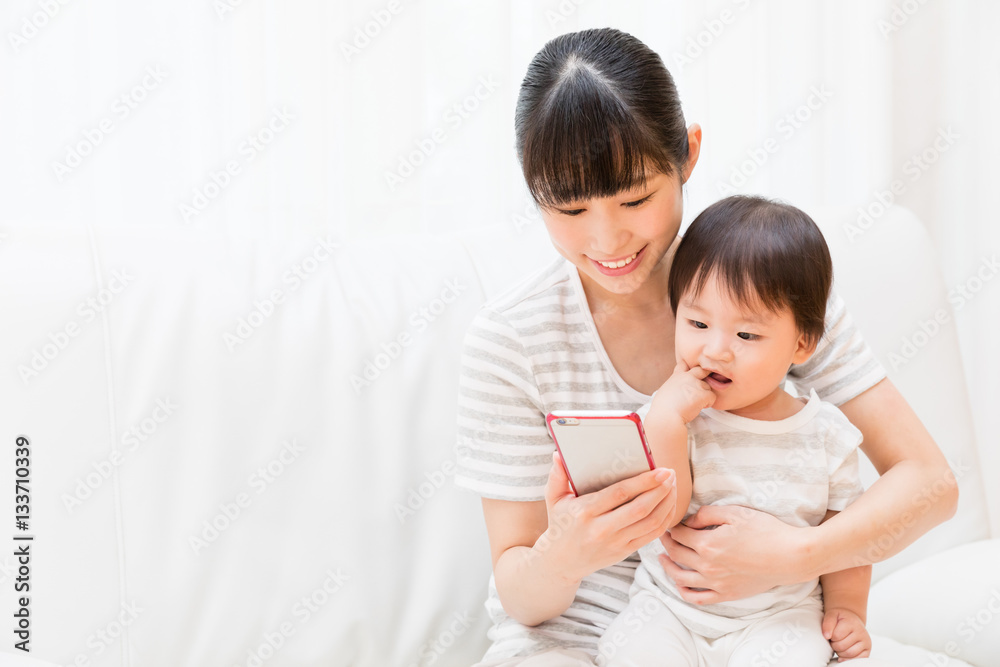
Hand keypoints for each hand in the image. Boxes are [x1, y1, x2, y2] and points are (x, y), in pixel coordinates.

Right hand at [539, 451, 676, 583]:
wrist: (561, 562)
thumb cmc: (560, 524)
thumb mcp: (554, 500)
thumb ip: (557, 476)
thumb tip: (558, 454)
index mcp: (585, 512)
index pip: (620, 494)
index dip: (644, 482)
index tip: (660, 470)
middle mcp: (602, 529)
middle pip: (640, 509)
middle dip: (661, 490)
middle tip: (671, 474)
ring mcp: (615, 543)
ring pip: (651, 523)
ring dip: (667, 503)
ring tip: (672, 486)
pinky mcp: (625, 551)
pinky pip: (652, 535)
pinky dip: (665, 520)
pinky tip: (669, 505)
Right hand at [650, 360, 714, 423]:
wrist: (666, 416)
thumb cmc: (663, 408)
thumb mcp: (665, 390)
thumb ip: (675, 386)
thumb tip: (678, 390)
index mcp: (677, 376)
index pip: (684, 364)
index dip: (689, 369)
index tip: (691, 375)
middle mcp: (687, 377)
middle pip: (701, 370)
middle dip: (705, 376)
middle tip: (702, 388)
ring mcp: (696, 384)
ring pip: (708, 387)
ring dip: (704, 395)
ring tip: (695, 404)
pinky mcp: (703, 394)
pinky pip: (712, 397)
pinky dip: (708, 403)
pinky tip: (700, 407)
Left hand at [656, 505, 809, 603]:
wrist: (790, 556)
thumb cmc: (766, 531)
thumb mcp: (735, 513)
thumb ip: (707, 514)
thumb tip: (690, 521)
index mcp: (707, 544)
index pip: (678, 534)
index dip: (672, 526)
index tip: (670, 521)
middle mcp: (707, 566)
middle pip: (676, 553)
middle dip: (667, 543)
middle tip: (664, 535)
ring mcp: (716, 583)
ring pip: (681, 578)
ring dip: (668, 567)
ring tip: (663, 558)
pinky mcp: (726, 594)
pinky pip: (698, 598)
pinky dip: (684, 591)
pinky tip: (680, 583)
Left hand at [822, 608, 871, 659]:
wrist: (851, 620)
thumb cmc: (840, 619)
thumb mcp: (832, 615)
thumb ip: (827, 623)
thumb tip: (826, 636)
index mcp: (852, 622)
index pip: (836, 636)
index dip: (830, 637)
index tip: (831, 633)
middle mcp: (861, 632)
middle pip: (841, 646)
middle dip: (834, 645)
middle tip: (834, 641)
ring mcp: (866, 642)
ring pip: (849, 654)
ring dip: (840, 652)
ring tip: (839, 645)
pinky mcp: (868, 650)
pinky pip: (856, 659)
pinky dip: (847, 659)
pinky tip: (843, 654)